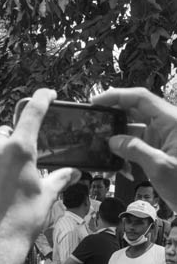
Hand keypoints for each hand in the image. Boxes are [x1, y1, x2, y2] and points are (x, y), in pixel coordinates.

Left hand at [0, 89, 80, 263]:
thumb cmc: (23, 220)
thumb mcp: (47, 196)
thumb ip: (60, 178)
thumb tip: (73, 173)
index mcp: (20, 148)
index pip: (33, 111)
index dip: (42, 98)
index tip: (47, 94)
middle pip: (8, 133)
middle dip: (17, 143)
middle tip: (25, 165)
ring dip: (0, 158)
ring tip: (9, 182)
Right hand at [93, 88, 176, 211]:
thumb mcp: (159, 167)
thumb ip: (134, 150)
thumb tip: (113, 141)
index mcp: (171, 120)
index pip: (141, 99)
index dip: (117, 96)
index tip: (97, 101)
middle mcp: (167, 125)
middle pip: (136, 111)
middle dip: (115, 116)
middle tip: (94, 121)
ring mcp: (163, 138)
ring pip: (135, 129)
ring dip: (119, 138)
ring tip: (102, 146)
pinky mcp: (160, 151)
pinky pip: (138, 145)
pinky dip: (126, 152)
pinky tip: (117, 164)